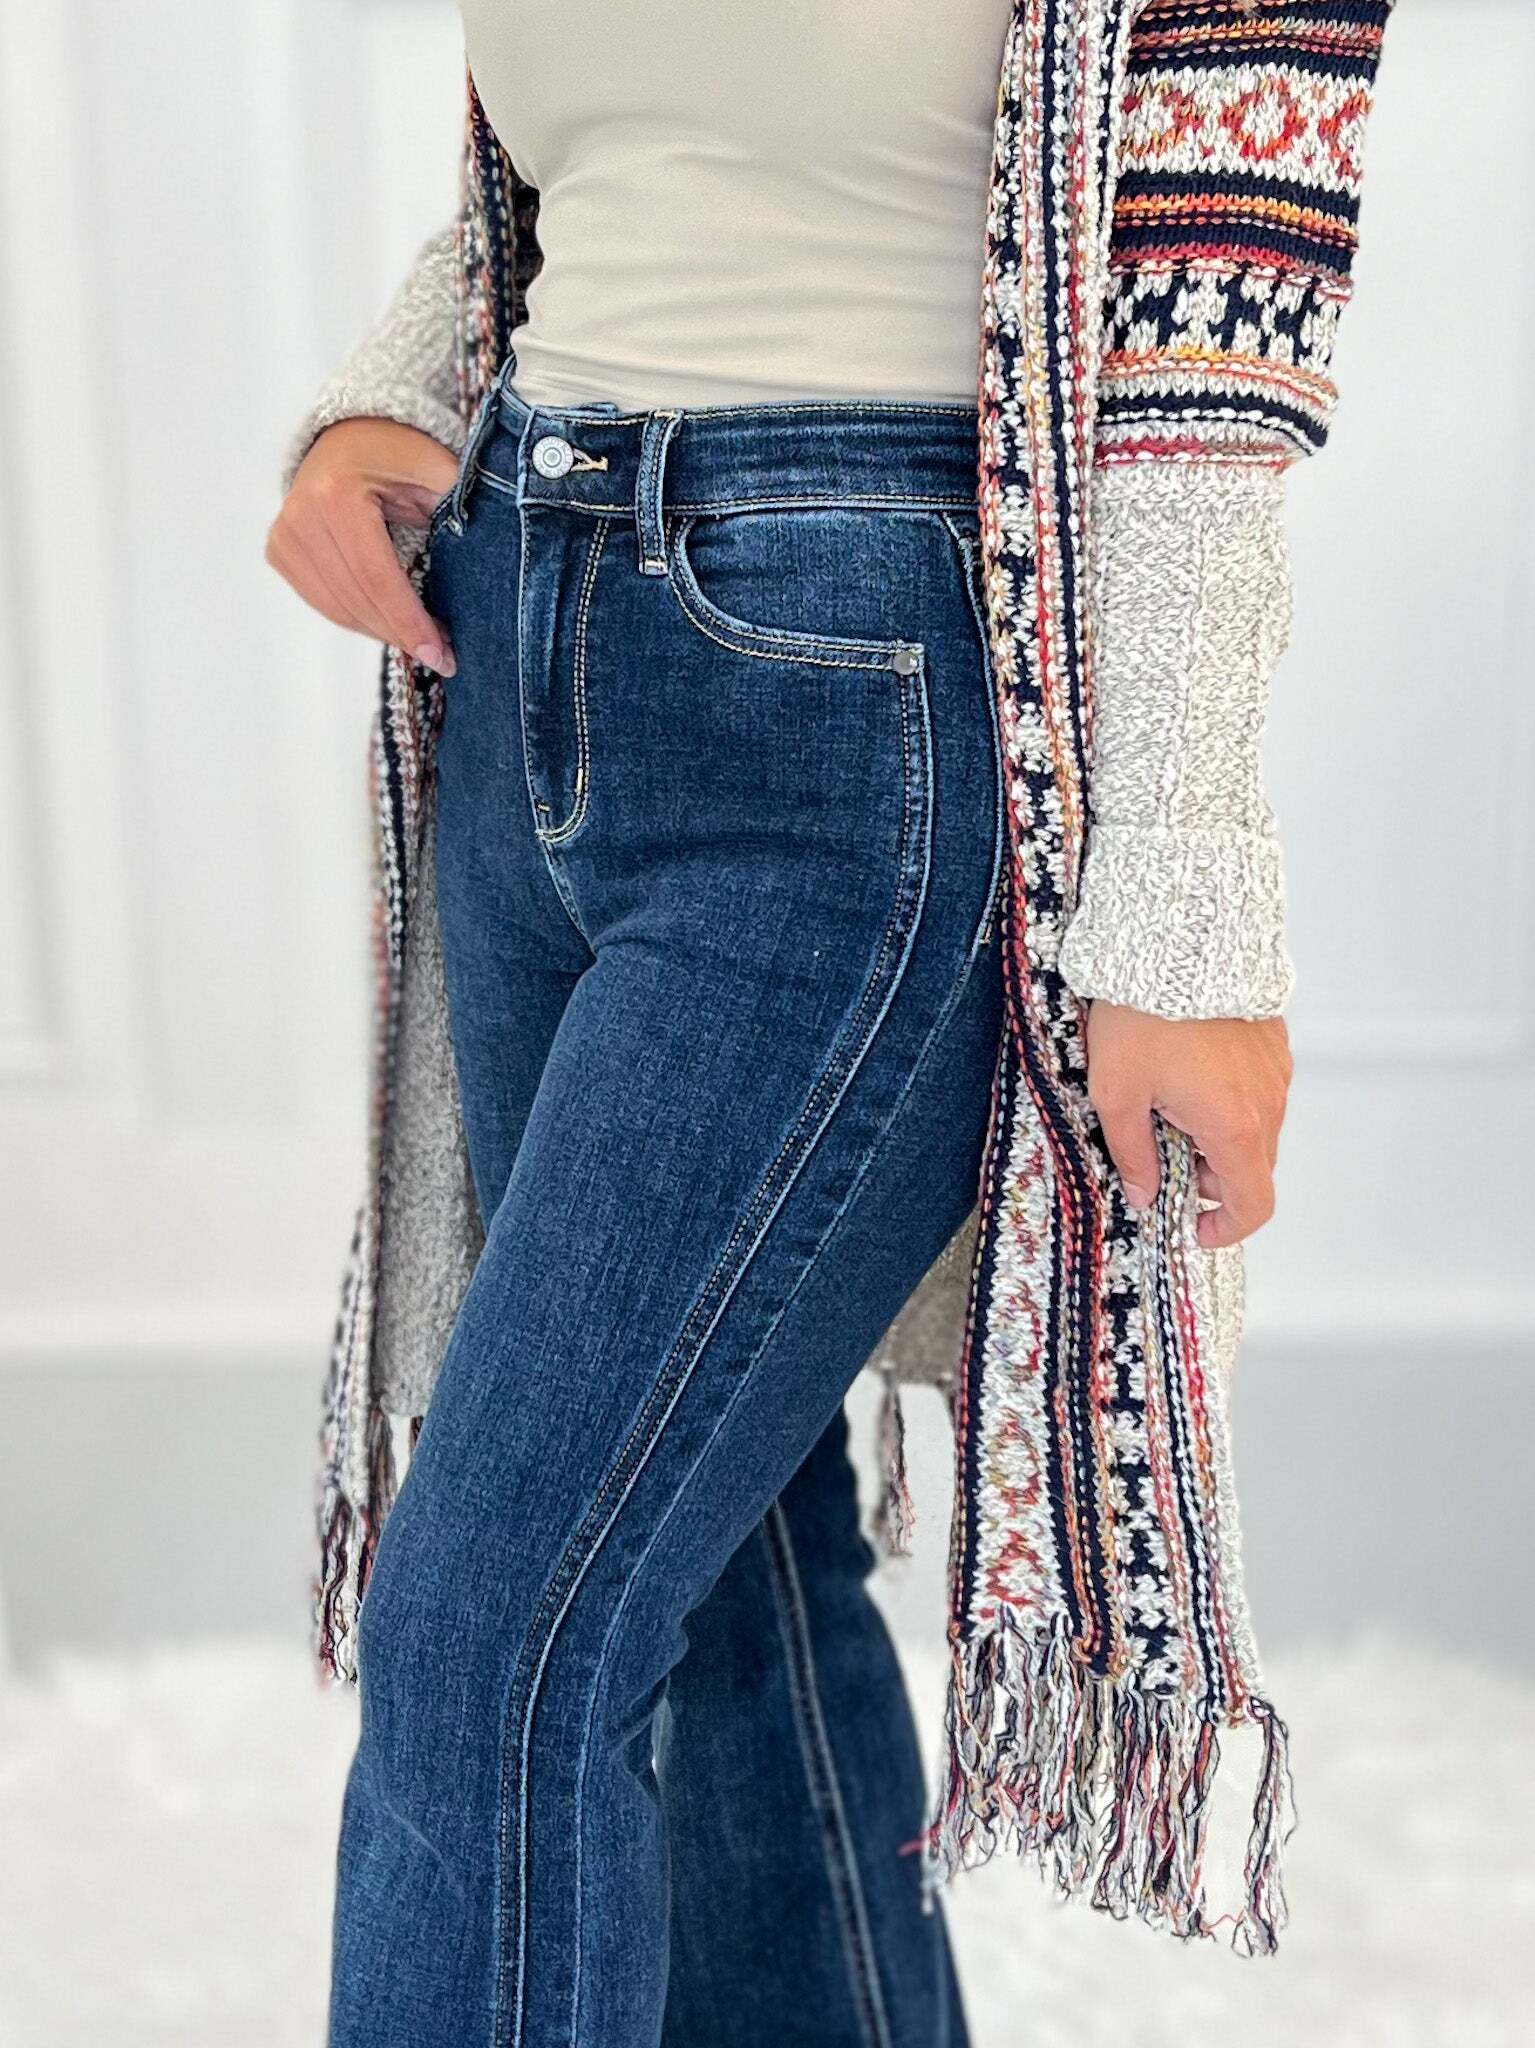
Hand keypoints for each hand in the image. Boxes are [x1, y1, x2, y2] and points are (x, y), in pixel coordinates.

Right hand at [265, 418, 459, 673]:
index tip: (443, 656)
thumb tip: (486, 574)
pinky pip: (324, 603)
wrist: (352, 436)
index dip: (410, 622)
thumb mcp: (437, 471)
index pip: (376, 577)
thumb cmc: (401, 454)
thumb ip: (458, 513)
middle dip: (402, 634)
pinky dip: (361, 620)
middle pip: (356, 600)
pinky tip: (393, 624)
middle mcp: (300, 515)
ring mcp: (284, 535)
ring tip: (425, 642)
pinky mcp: (279, 551)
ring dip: (384, 633)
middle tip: (445, 655)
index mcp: (336, 493)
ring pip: (338, 610)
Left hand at [1085, 1001, 1291, 1249]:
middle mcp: (1268, 1102)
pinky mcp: (1272, 1041)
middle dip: (1211, 1177)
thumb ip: (1132, 1153)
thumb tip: (1144, 1194)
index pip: (1254, 1204)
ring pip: (1256, 1127)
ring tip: (1168, 1107)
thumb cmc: (1144, 1015)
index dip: (1227, 1229)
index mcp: (1235, 1127)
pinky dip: (1229, 1101)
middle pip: (1252, 1167)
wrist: (1178, 938)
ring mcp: (1276, 1069)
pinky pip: (1258, 1089)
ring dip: (1219, 1136)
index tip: (1193, 1226)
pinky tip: (1187, 1075)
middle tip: (1163, 1157)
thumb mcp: (1117, 1092)